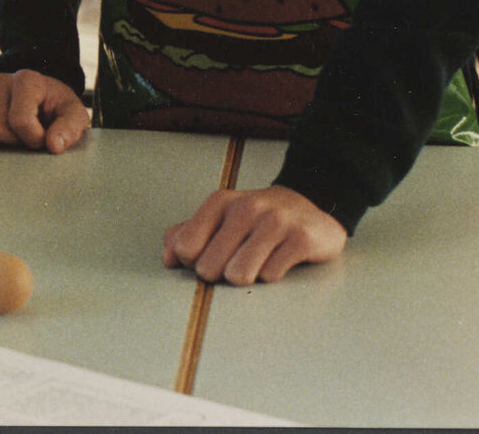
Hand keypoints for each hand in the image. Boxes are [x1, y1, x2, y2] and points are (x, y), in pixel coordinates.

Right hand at [0, 70, 88, 153]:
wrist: (40, 97)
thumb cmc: (56, 108)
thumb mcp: (74, 115)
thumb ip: (70, 129)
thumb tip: (53, 145)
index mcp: (26, 80)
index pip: (19, 121)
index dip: (33, 139)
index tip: (44, 138)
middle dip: (11, 141)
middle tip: (25, 136)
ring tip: (11, 133)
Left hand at [162, 185, 346, 284]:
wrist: (310, 208)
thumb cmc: (257, 220)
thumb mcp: (220, 219)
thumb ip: (187, 235)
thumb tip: (168, 257)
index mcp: (220, 202)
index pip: (185, 247)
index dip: (193, 262)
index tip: (210, 256)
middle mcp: (246, 208)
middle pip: (209, 267)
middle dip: (220, 275)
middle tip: (237, 262)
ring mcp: (275, 222)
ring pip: (239, 275)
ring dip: (247, 277)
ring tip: (257, 262)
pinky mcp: (300, 239)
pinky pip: (270, 275)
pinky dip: (272, 276)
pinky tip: (279, 260)